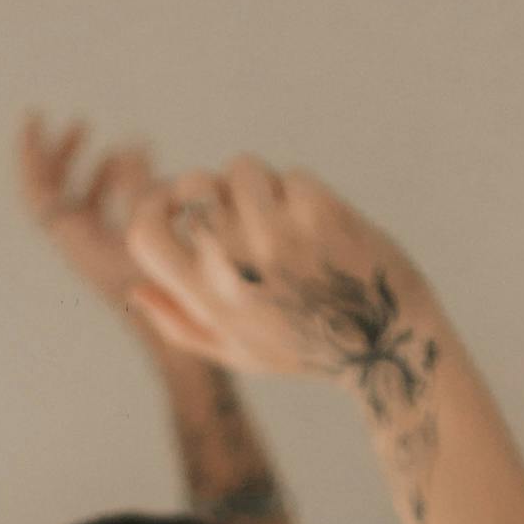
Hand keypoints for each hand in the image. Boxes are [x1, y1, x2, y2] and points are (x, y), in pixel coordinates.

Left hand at [18, 112, 186, 352]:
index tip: (35, 118)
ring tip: (104, 136)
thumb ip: (141, 184)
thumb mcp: (159, 228)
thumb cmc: (176, 290)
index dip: (32, 157)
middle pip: (52, 195)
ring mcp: (100, 253)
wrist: (191, 336)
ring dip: (88, 167)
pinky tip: (139, 158)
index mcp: (81, 246)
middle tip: (77, 122)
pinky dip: (115, 183)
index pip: (39, 196)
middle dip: (58, 155)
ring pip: (80, 202)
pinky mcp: (121, 256)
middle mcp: (83, 249)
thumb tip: (130, 144)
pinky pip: (105, 212)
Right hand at [121, 157, 440, 423]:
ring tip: (284, 216)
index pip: (143, 234)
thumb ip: (183, 325)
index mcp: (208, 303)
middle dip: (217, 189)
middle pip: (197, 188)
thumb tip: (134, 290)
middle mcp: (237, 269)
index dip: (151, 206)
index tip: (172, 201)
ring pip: (243, 169)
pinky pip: (291, 177)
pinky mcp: (320, 217)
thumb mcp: (241, 354)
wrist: (389, 347)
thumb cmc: (310, 350)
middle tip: (241, 207)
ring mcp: (279, 239)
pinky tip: (321, 227)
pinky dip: (304, 194)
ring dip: (261, 184)